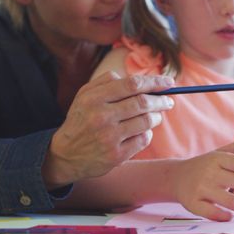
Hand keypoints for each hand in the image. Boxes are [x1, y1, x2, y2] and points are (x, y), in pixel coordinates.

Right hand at [43, 72, 174, 187]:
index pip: (132, 84)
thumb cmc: (80, 120)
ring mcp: (109, 138)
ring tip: (155, 116)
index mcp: (94, 98)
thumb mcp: (84, 96)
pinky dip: (148, 133)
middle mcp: (101, 117)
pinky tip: (143, 131)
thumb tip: (137, 79)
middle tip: (168, 101)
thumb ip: (107, 81)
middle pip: (143, 103)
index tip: (168, 83)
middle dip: (161, 100)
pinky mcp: (116, 155)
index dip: (155, 82)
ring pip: (146, 122)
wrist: (64, 155)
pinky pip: (143, 140)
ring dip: (156, 117)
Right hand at [172, 131, 233, 221]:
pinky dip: (223, 216)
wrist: (176, 177)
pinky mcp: (193, 203)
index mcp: (217, 159)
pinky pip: (211, 212)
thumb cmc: (205, 165)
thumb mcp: (221, 153)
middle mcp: (209, 173)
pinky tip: (233, 216)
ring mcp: (201, 189)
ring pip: (229, 201)